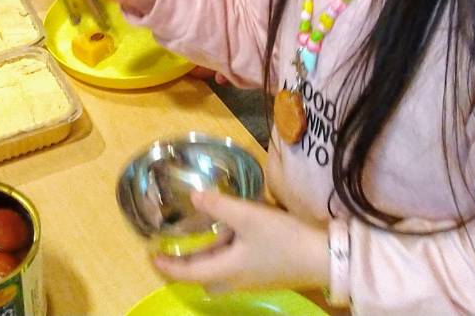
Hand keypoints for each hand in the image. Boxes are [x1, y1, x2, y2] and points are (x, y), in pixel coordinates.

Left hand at [154, 191, 328, 293]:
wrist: (323, 257)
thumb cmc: (282, 239)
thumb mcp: (248, 217)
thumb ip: (219, 206)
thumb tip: (194, 196)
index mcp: (226, 270)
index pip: (188, 273)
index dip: (168, 265)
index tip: (151, 255)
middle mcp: (236, 279)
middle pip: (203, 276)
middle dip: (187, 265)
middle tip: (174, 246)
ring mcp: (251, 278)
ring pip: (219, 271)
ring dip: (207, 257)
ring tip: (199, 235)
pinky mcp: (265, 271)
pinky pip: (234, 266)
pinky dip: (224, 253)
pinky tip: (230, 233)